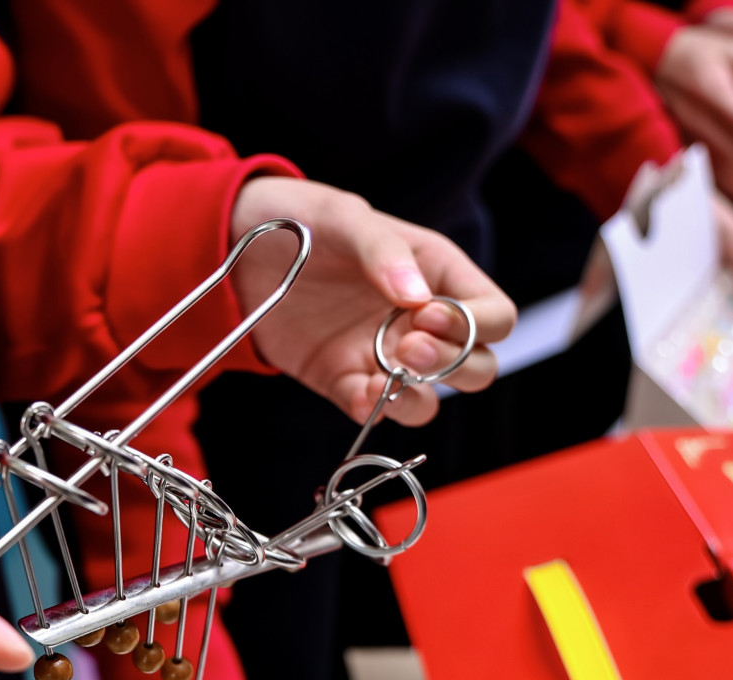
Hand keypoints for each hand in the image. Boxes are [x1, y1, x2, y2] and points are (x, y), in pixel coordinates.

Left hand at [230, 177, 512, 429]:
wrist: (238, 247)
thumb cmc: (303, 220)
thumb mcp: (345, 217)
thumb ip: (382, 249)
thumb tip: (417, 296)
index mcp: (438, 275)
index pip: (494, 316)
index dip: (474, 325)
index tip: (426, 314)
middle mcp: (420, 321)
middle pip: (477, 366)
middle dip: (456, 365)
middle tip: (408, 345)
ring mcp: (384, 354)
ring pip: (432, 399)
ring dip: (419, 398)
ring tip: (388, 376)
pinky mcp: (344, 380)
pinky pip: (374, 409)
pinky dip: (373, 410)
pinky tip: (358, 394)